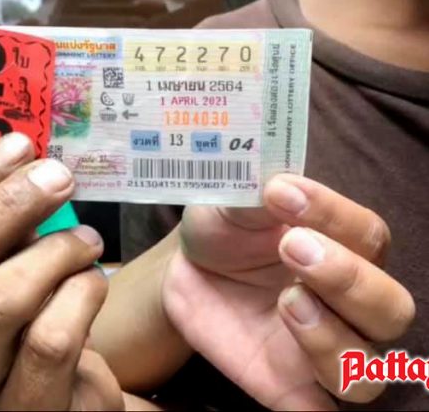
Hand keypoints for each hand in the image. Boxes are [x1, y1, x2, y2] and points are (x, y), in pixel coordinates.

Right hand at [0, 135, 122, 410]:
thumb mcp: (4, 274)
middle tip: (59, 177)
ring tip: (88, 241)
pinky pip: (51, 340)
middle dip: (11, 206)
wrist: (63, 402)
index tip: (17, 145)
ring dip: (53, 252)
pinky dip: (80, 294)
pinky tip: (94, 282)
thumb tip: (11, 152)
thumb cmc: (31, 328)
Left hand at [163, 174, 414, 409]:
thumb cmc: (224, 228)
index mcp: (341, 246)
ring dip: (332, 339)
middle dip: (348, 279)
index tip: (281, 193)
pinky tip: (288, 384)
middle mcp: (343, 300)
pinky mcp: (286, 384)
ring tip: (287, 300)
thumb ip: (258, 197)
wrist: (188, 267)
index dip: (333, 214)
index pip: (367, 235)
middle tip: (294, 248)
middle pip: (389, 308)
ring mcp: (317, 346)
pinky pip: (317, 411)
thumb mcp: (233, 202)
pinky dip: (314, 410)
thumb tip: (278, 188)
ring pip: (363, 370)